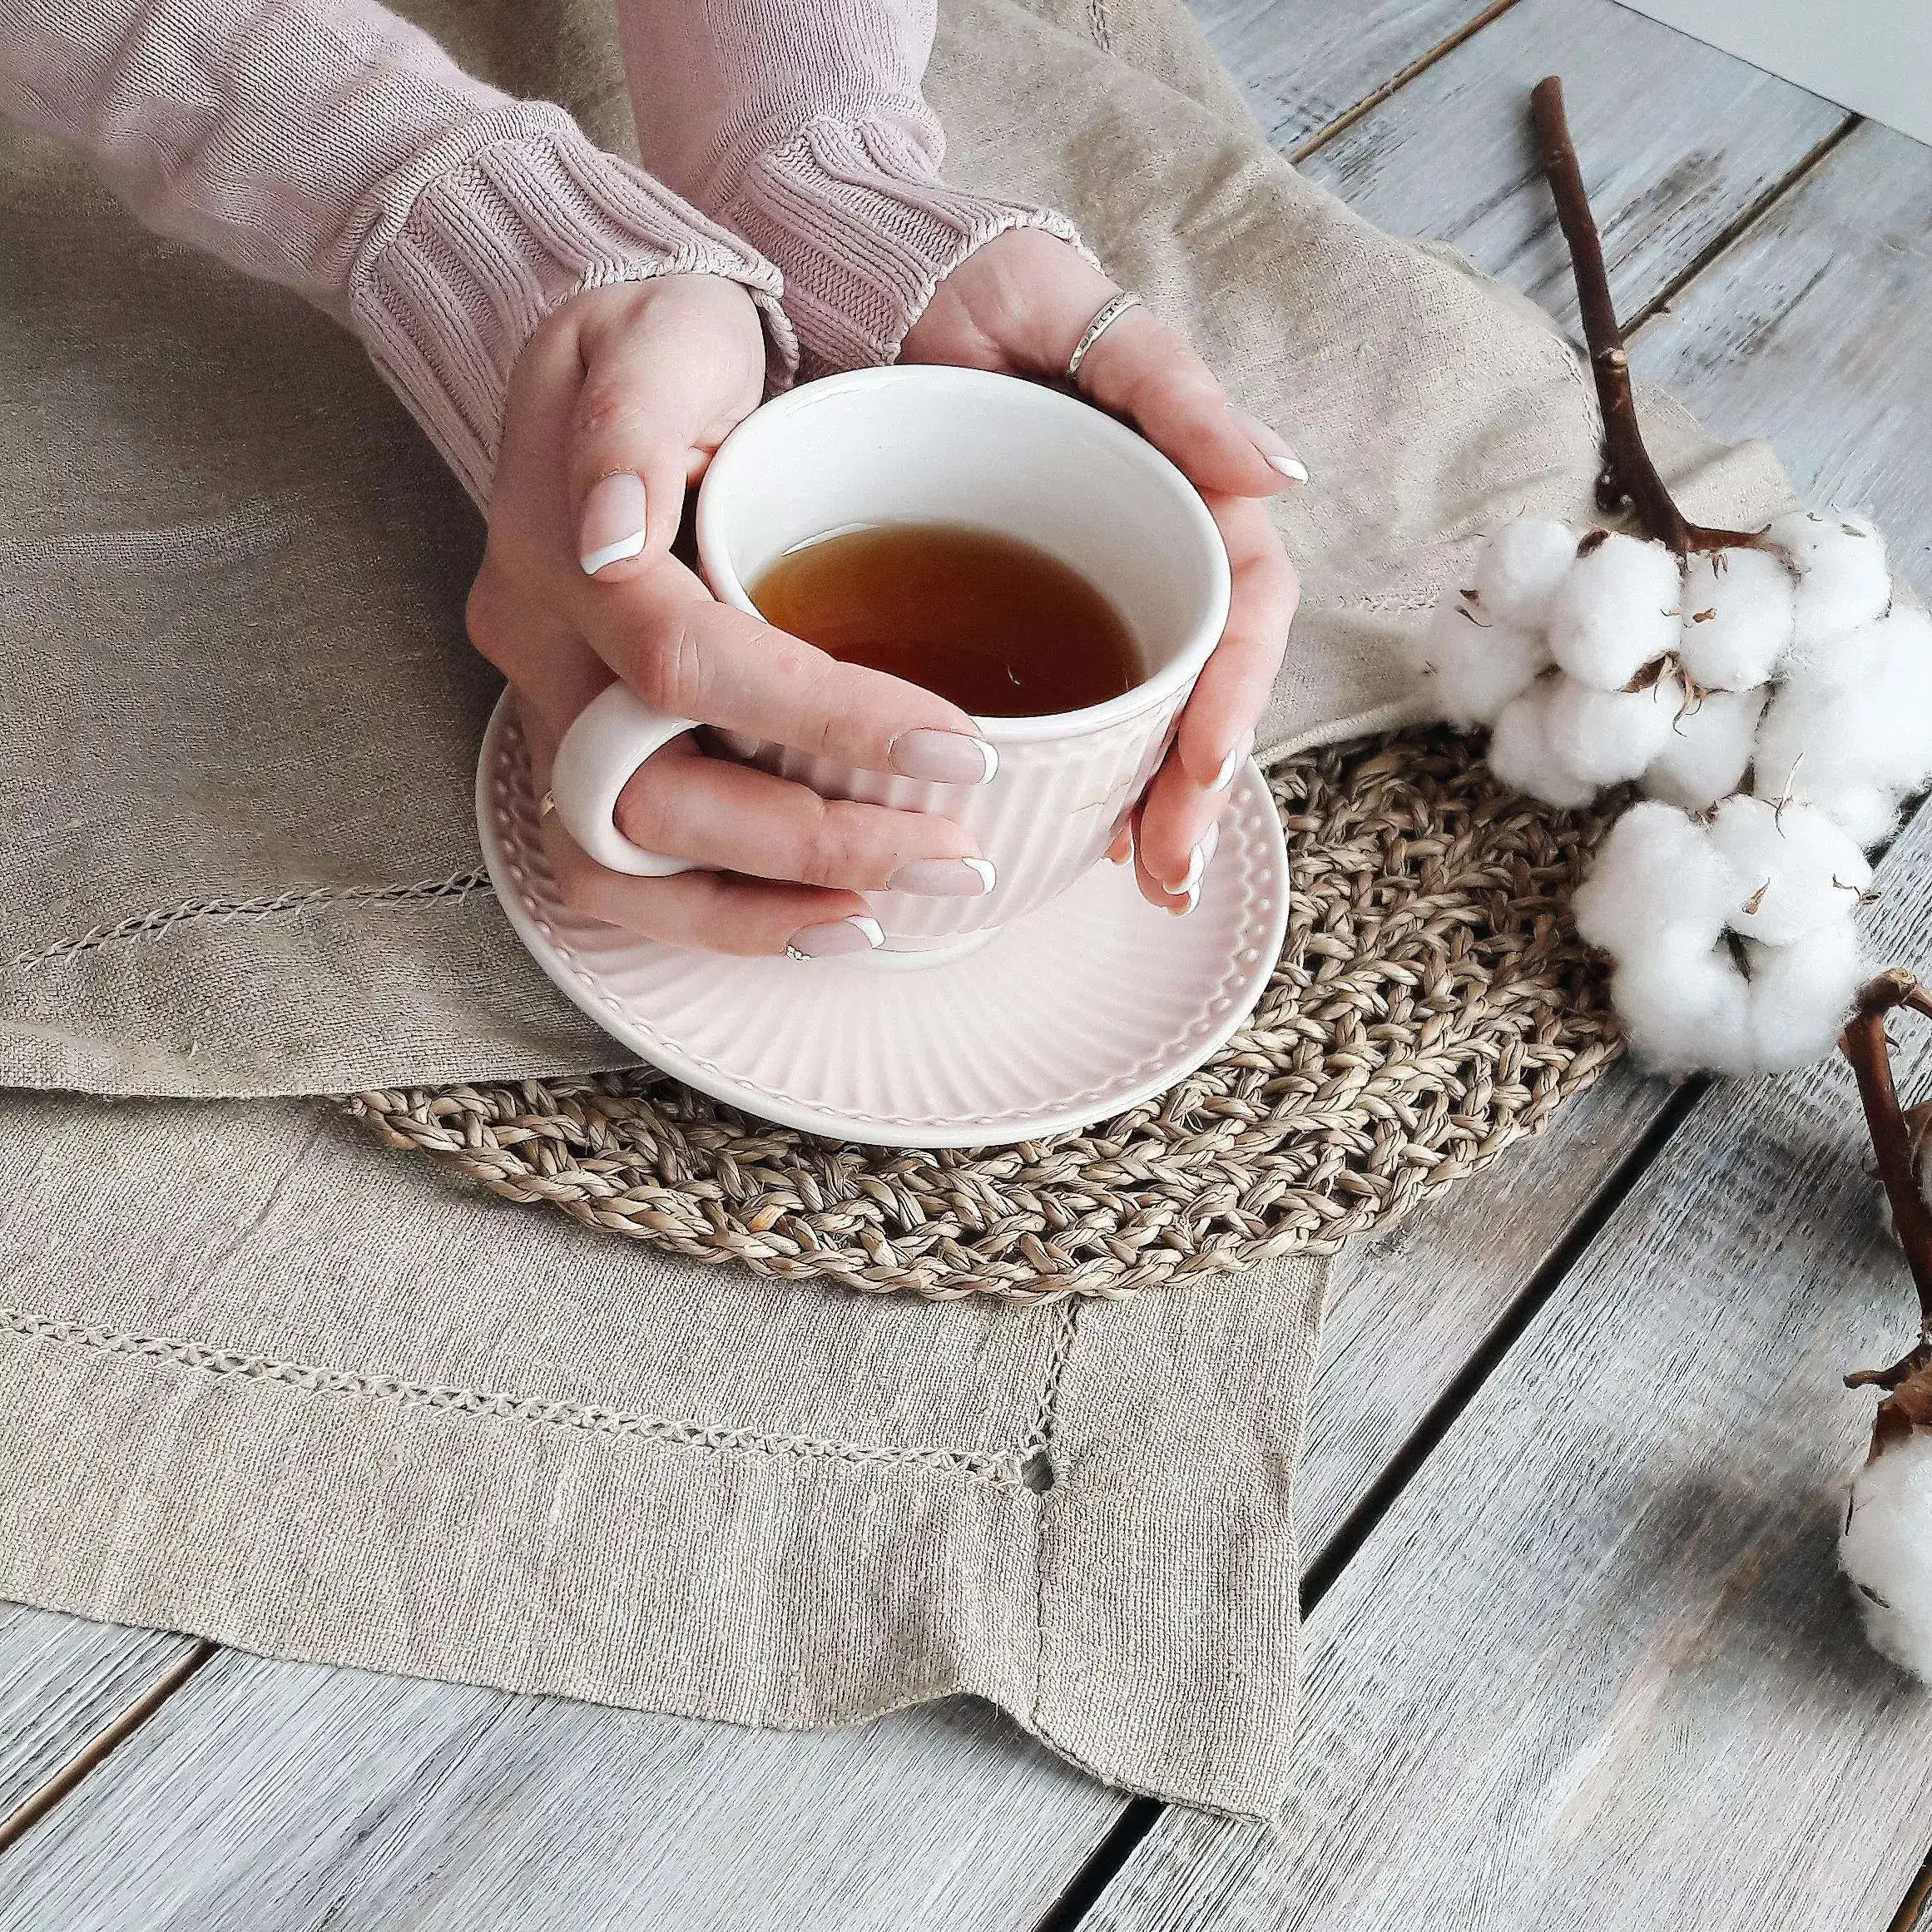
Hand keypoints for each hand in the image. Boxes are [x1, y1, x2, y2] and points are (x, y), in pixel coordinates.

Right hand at [468, 275, 999, 957]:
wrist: (610, 366)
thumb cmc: (660, 337)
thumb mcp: (659, 329)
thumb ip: (631, 419)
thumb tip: (615, 537)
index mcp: (560, 551)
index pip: (687, 664)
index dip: (825, 718)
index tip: (960, 745)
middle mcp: (542, 652)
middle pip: (647, 799)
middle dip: (810, 843)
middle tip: (953, 848)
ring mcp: (552, 713)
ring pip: (618, 870)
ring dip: (764, 909)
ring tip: (895, 911)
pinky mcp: (583, 749)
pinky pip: (630, 874)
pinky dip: (732, 912)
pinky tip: (835, 918)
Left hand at [903, 228, 1301, 911]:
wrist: (862, 289)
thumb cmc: (977, 286)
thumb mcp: (1076, 311)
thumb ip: (1174, 390)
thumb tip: (1281, 476)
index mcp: (1183, 493)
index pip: (1242, 611)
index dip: (1233, 696)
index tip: (1203, 770)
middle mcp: (1143, 554)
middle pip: (1199, 692)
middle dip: (1193, 791)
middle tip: (1164, 873)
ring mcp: (1078, 593)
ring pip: (1140, 719)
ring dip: (1149, 808)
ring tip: (1136, 882)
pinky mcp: (1007, 619)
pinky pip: (1060, 712)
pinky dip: (1076, 779)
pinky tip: (1070, 837)